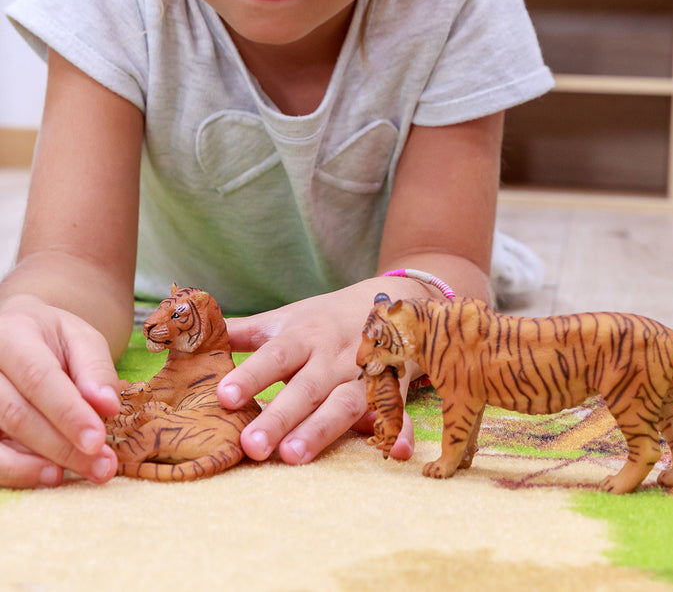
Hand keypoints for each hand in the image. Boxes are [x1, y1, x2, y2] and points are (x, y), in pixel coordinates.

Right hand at [0, 295, 121, 487]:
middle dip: (63, 446)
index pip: (38, 379)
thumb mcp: (80, 338)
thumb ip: (94, 368)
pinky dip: (20, 471)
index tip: (98, 440)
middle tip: (103, 467)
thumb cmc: (50, 338)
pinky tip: (51, 474)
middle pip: (17, 414)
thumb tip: (108, 406)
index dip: (69, 413)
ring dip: (42, 464)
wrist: (13, 335)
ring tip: (83, 472)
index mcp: (12, 337)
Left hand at [218, 280, 414, 464]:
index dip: (252, 374)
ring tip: (293, 456)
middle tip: (251, 446)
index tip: (225, 396)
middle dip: (280, 416)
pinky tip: (396, 453)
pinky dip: (398, 431)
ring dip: (323, 429)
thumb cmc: (322, 319)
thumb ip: (240, 332)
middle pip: (306, 387)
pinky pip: (398, 412)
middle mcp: (333, 356)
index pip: (275, 355)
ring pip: (345, 403)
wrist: (390, 303)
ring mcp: (364, 374)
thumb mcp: (284, 319)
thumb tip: (187, 332)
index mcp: (304, 336)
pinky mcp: (392, 390)